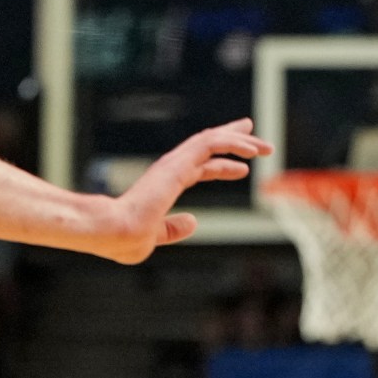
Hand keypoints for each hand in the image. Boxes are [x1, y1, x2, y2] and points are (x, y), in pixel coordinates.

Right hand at [90, 118, 270, 262]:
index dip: (223, 163)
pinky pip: (209, 145)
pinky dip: (231, 143)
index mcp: (165, 183)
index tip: (243, 164)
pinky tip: (251, 152)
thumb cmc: (124, 239)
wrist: (113, 232)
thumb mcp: (155, 237)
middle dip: (234, 139)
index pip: (201, 166)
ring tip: (264, 147)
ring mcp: (173, 164)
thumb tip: (192, 222)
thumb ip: (172, 228)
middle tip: (255, 138)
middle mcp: (170, 168)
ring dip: (240, 140)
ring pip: (212, 140)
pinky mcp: (176, 164)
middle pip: (208, 146)